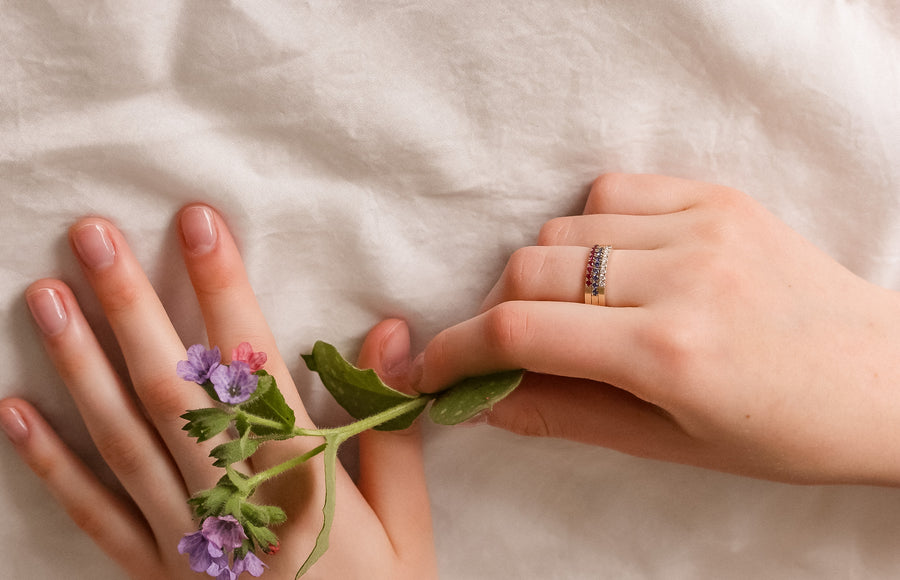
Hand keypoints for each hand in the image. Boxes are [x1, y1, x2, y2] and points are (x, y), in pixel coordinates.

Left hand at [1, 206, 435, 578]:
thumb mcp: (411, 526)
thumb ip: (392, 428)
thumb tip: (388, 334)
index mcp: (302, 483)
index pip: (255, 366)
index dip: (226, 291)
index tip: (200, 225)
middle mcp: (232, 503)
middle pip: (171, 391)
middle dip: (130, 306)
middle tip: (93, 235)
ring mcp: (185, 541)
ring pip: (122, 440)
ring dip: (81, 364)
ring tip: (46, 297)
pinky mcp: (157, 574)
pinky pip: (95, 515)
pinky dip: (52, 464)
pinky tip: (15, 411)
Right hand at [410, 173, 899, 485]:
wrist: (882, 377)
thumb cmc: (780, 430)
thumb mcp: (667, 445)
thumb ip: (563, 414)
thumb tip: (479, 398)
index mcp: (671, 355)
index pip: (519, 332)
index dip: (454, 349)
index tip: (429, 365)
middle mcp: (683, 278)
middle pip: (527, 270)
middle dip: (496, 312)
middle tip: (514, 344)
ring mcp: (703, 225)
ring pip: (560, 227)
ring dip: (546, 272)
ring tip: (580, 308)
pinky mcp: (717, 196)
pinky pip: (610, 192)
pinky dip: (588, 229)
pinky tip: (615, 265)